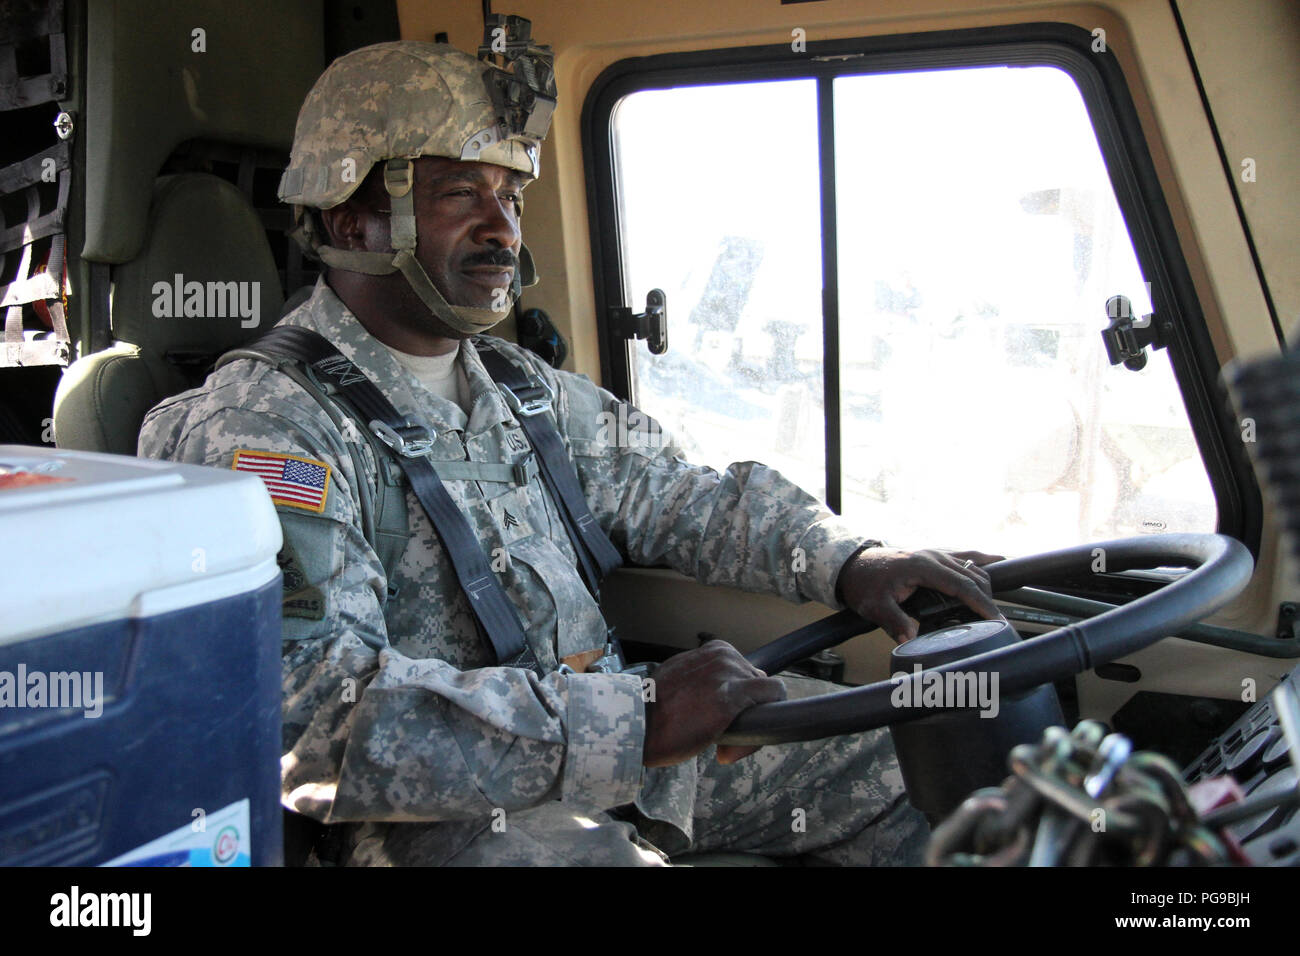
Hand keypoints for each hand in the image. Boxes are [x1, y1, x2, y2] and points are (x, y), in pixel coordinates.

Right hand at [643, 640, 786, 767]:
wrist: (636, 722)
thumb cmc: (655, 707)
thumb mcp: (682, 678)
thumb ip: (706, 679)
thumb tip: (723, 692)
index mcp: (714, 649)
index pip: (746, 672)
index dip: (739, 698)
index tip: (722, 718)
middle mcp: (725, 655)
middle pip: (757, 684)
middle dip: (745, 709)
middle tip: (718, 732)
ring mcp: (731, 673)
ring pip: (767, 695)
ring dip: (750, 720)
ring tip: (719, 739)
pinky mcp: (734, 695)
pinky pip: (772, 699)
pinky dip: (763, 723)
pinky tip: (733, 744)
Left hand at [836, 547, 1004, 642]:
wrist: (852, 565)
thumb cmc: (863, 584)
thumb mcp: (875, 607)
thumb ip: (894, 623)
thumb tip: (911, 640)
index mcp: (923, 566)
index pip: (962, 585)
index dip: (981, 603)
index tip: (995, 620)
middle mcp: (934, 555)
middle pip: (973, 574)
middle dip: (987, 598)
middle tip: (995, 623)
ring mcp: (935, 552)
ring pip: (973, 563)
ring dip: (986, 583)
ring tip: (995, 607)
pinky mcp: (934, 554)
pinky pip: (965, 555)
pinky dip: (982, 561)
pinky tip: (998, 562)